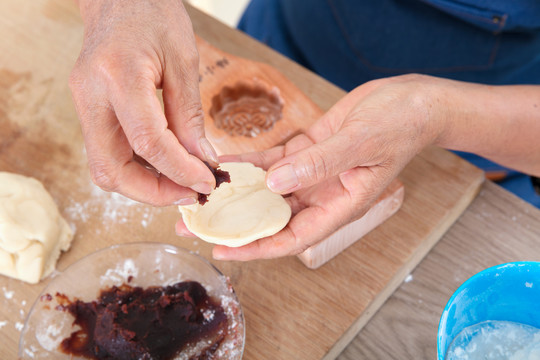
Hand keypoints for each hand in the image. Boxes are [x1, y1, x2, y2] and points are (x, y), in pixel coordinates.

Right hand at [70, 0, 217, 205]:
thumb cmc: (153, 15)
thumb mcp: (183, 60)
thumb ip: (189, 115)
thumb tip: (202, 159)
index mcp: (118, 75)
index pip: (147, 142)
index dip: (179, 170)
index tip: (206, 182)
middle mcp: (90, 95)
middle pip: (111, 168)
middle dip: (152, 192)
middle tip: (189, 194)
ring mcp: (84, 104)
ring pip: (104, 168)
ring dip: (144, 185)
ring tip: (181, 183)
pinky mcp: (88, 110)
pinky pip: (108, 153)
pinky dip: (137, 168)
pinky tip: (165, 166)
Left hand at [176, 74, 440, 259]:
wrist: (412, 100)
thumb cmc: (400, 125)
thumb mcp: (362, 142)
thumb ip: (320, 163)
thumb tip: (275, 183)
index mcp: (340, 206)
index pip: (292, 238)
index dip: (256, 247)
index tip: (222, 250)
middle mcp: (321, 195)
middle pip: (271, 219)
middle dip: (234, 223)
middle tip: (193, 223)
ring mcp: (312, 174)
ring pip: (267, 191)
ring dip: (235, 193)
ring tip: (199, 194)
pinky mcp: (307, 151)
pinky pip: (272, 162)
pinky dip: (249, 164)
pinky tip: (223, 161)